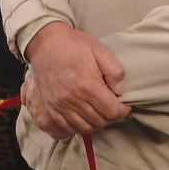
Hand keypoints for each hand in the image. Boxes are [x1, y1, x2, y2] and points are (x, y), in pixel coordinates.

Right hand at [21, 22, 129, 139]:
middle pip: (100, 121)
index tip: (124, 105)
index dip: (122, 110)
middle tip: (112, 107)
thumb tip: (120, 91)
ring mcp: (60, 105)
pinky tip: (84, 118)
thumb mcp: (99, 50)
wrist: (44, 43)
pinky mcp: (51, 106)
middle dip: (110, 116)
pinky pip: (67, 127)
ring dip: (96, 123)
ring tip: (100, 112)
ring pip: (85, 127)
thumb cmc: (72, 44)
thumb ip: (115, 71)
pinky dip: (79, 127)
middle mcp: (73, 99)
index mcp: (88, 86)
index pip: (112, 111)